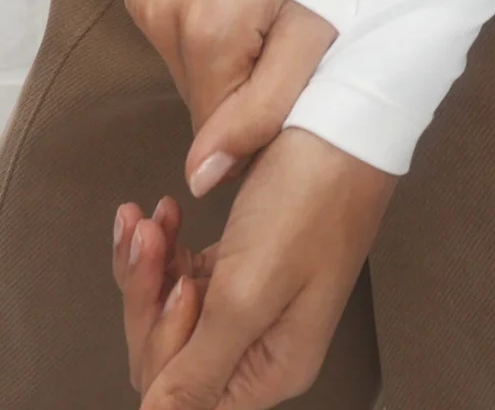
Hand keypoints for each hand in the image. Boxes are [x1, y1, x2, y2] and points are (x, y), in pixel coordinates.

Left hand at [115, 128, 397, 407]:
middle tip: (151, 237)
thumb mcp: (249, 290)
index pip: (185, 396)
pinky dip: (165, 247)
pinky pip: (183, 275)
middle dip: (148, 298)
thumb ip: (198, 369)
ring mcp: (251, 301)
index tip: (175, 287)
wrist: (346, 112)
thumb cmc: (312, 196)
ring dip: (150, 266)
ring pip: (171, 313)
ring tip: (151, 219)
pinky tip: (165, 214)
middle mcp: (261, 344)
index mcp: (271, 366)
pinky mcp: (243, 261)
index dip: (163, 349)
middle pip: (171, 356)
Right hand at [125, 0, 337, 198]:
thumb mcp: (313, 37)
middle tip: (281, 42)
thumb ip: (261, 112)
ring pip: (186, 71)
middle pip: (201, 96)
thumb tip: (199, 178)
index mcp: (208, 33)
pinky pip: (172, 39)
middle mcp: (163, 14)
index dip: (259, 121)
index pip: (219, 128)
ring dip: (223, 61)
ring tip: (261, 14)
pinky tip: (233, 2)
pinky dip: (202, 35)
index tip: (289, 90)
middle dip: (242, 87)